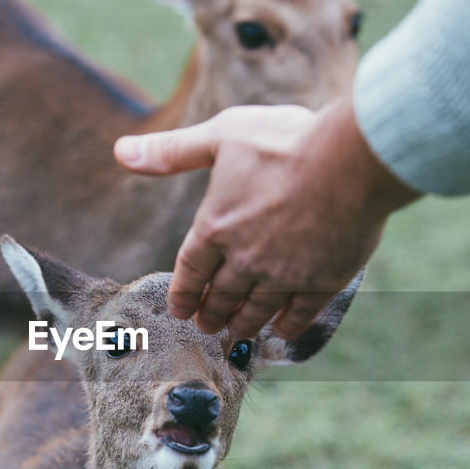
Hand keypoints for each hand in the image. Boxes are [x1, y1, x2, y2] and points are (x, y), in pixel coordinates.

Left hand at [114, 96, 419, 339]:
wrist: (349, 162)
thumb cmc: (284, 141)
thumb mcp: (221, 135)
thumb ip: (172, 151)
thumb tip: (120, 151)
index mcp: (215, 227)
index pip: (190, 270)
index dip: (183, 293)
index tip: (180, 310)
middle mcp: (244, 260)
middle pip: (221, 296)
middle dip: (211, 313)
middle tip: (206, 325)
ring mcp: (283, 275)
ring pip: (257, 310)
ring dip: (243, 324)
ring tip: (236, 332)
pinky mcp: (322, 282)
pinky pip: (300, 314)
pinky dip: (287, 325)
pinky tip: (281, 330)